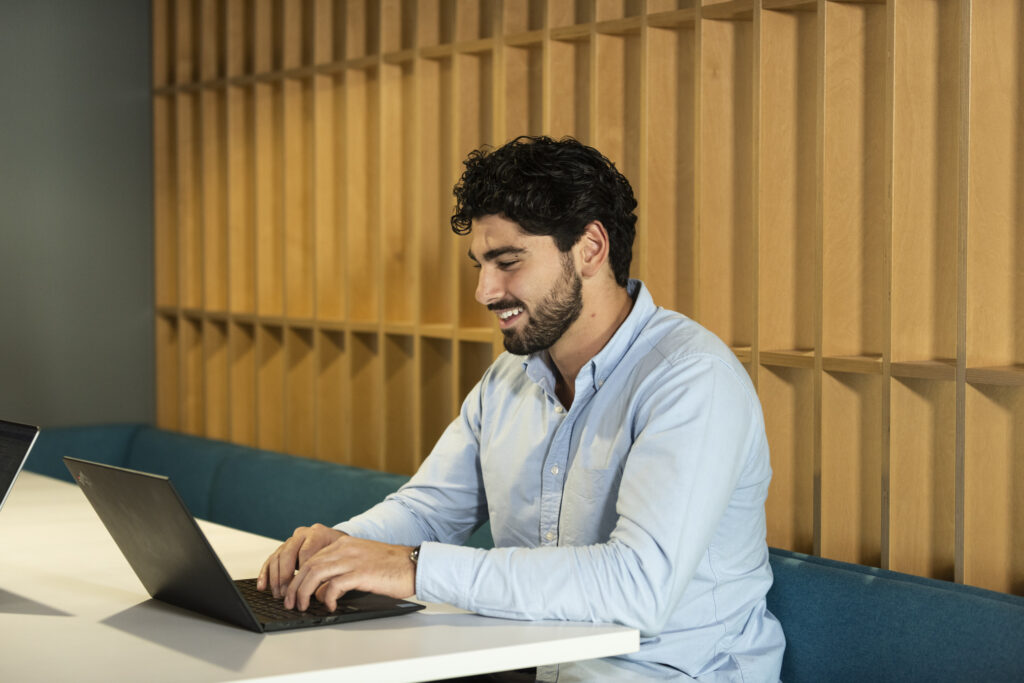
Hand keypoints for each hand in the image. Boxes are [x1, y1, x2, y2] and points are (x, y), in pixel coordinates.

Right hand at [257, 523, 344, 597]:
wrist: (336, 541)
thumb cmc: (339, 551)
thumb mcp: (341, 557)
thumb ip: (334, 571)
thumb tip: (324, 593)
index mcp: (317, 533)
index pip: (306, 551)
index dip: (303, 571)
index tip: (304, 587)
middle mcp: (302, 534)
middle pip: (288, 553)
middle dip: (285, 576)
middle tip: (287, 593)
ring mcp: (290, 541)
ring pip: (277, 558)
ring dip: (275, 578)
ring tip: (279, 595)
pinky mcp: (282, 549)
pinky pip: (270, 561)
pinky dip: (265, 575)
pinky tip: (262, 587)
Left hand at [283, 535, 416, 611]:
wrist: (414, 564)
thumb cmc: (391, 567)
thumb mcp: (361, 560)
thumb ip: (341, 568)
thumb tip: (322, 588)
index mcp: (344, 544)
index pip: (311, 558)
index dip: (298, 577)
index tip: (292, 591)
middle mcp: (346, 549)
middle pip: (309, 566)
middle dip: (295, 586)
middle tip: (291, 602)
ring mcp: (353, 560)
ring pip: (316, 573)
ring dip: (304, 592)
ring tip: (303, 607)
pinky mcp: (362, 573)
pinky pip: (335, 585)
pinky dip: (328, 597)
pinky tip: (331, 606)